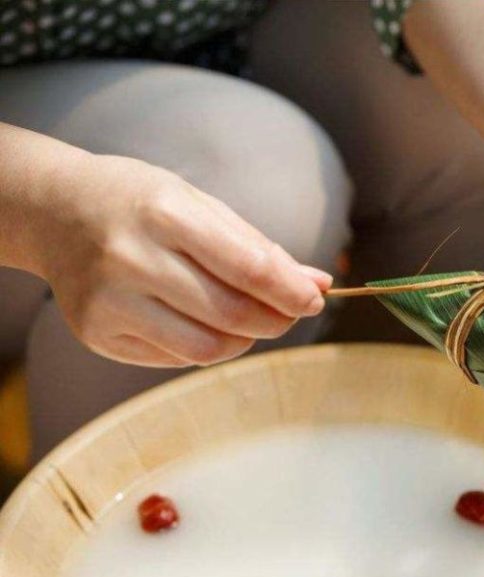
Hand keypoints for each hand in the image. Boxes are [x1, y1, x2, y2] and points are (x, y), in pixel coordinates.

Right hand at [32, 154, 329, 366]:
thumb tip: (319, 285)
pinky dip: (204, 346)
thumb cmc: (143, 204)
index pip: (248, 268)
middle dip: (275, 320)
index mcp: (165, 214)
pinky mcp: (96, 333)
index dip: (291, 292)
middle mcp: (132, 258)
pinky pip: (174, 358)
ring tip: (247, 319)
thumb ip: (260, 248)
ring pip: (206, 348)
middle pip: (231, 314)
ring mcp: (109, 301)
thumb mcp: (201, 207)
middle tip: (289, 313)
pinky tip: (199, 320)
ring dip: (244, 339)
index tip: (314, 300)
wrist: (58, 211)